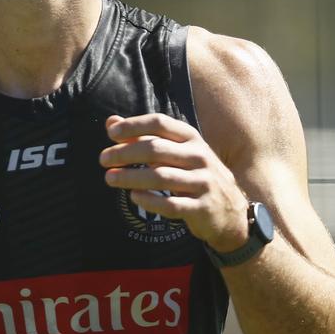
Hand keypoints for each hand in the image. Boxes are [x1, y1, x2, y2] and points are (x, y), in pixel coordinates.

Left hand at [101, 114, 249, 252]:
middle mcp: (199, 157)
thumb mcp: (176, 152)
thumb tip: (110, 122)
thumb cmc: (195, 175)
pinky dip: (149, 200)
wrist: (232, 212)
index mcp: (192, 138)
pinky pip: (171, 205)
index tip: (112, 134)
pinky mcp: (202, 208)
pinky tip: (134, 197)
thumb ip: (144, 136)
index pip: (160, 123)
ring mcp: (203, 182)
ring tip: (110, 178)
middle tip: (103, 159)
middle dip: (125, 153)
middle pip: (156, 149)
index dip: (134, 126)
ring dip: (130, 177)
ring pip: (160, 177)